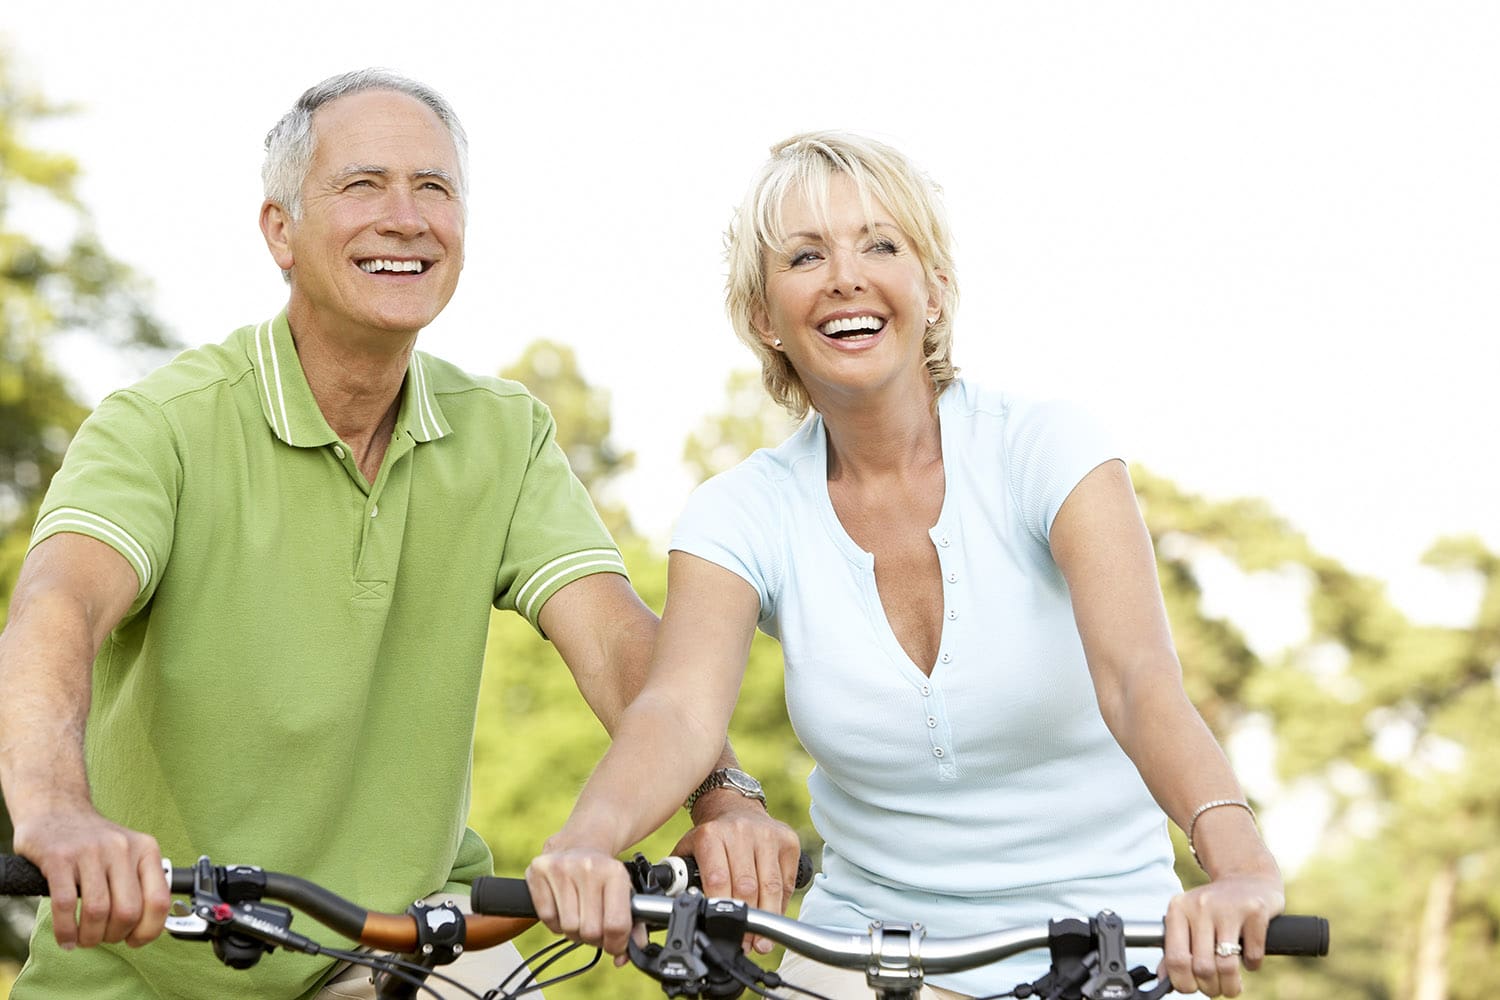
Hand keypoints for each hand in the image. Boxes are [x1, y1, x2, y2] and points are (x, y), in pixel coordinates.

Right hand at [12, 805, 169, 949]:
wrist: (57, 810)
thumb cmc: (95, 842)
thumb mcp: (129, 852)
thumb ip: (142, 883)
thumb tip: (150, 927)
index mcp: (146, 849)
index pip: (159, 901)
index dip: (149, 930)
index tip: (135, 940)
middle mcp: (122, 848)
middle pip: (128, 911)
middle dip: (115, 936)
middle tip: (104, 938)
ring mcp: (90, 852)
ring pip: (98, 911)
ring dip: (90, 936)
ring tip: (84, 939)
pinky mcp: (59, 858)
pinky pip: (64, 905)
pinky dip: (66, 930)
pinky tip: (66, 938)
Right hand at [525, 843, 637, 962]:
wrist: (580, 843)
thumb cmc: (604, 875)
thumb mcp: (626, 893)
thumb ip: (635, 927)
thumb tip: (625, 957)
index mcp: (615, 872)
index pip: (616, 925)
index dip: (616, 944)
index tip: (614, 945)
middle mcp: (588, 867)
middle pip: (590, 932)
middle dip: (594, 938)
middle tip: (595, 927)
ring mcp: (561, 867)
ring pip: (568, 928)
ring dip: (574, 931)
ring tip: (579, 915)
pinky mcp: (539, 870)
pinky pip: (547, 918)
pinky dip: (555, 922)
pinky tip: (563, 907)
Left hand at [673, 791, 801, 953]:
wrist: (737, 808)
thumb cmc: (713, 837)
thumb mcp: (690, 848)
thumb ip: (679, 875)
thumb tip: (673, 905)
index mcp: (712, 835)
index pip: (717, 879)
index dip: (722, 908)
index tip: (722, 929)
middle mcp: (740, 831)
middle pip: (747, 886)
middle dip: (746, 920)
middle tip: (744, 942)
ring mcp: (767, 835)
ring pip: (770, 886)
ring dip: (766, 918)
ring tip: (761, 942)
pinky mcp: (788, 841)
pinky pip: (786, 882)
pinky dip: (780, 905)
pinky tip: (773, 918)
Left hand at [1161, 873, 1285, 996]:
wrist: (1248, 879)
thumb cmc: (1215, 908)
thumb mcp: (1189, 920)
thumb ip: (1175, 948)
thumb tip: (1163, 980)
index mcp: (1178, 909)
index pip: (1175, 959)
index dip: (1183, 983)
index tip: (1192, 988)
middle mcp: (1200, 905)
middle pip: (1202, 967)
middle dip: (1210, 987)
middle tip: (1215, 988)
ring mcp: (1229, 907)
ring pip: (1227, 965)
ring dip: (1230, 985)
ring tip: (1231, 986)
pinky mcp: (1255, 911)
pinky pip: (1253, 955)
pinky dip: (1252, 966)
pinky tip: (1248, 959)